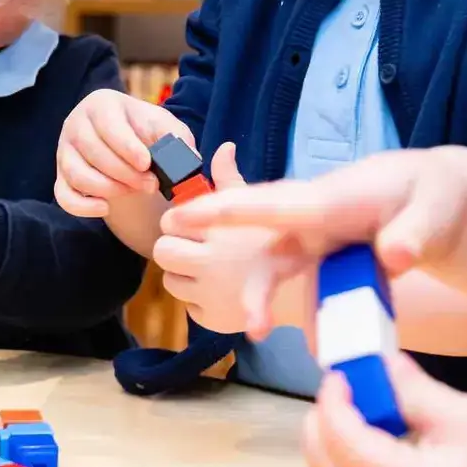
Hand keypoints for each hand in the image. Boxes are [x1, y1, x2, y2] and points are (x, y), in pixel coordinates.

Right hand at [55, 89, 193, 217]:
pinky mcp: (60, 177)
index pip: (108, 126)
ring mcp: (65, 152)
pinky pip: (63, 196)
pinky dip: (82, 207)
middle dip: (124, 173)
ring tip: (134, 191)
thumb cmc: (146, 132)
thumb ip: (178, 139)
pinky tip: (105, 208)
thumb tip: (188, 158)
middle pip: (93, 151)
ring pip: (77, 174)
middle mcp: (76, 124)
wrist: (130, 147)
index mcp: (101, 104)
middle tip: (151, 185)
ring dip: (108, 188)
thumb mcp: (166, 128)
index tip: (146, 163)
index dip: (127, 146)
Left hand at [151, 144, 287, 332]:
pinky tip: (222, 292)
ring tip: (211, 271)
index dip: (177, 224)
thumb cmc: (276, 239)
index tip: (191, 227)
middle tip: (194, 251)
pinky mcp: (212, 319)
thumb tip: (223, 148)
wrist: (304, 288)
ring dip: (184, 276)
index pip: (170, 223)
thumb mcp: (258, 204)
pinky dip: (200, 302)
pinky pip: (187, 306)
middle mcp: (212, 262)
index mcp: (218, 230)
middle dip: (174, 250)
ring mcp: (211, 294)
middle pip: (163, 253)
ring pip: (170, 282)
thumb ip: (231, 179)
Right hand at [160, 147, 466, 335]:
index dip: (225, 210)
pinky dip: (315, 318)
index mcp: (330, 201)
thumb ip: (415, 233)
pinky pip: (309, 290)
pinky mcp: (327, 263)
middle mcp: (313, 221)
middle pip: (268, 250)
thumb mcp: (435, 209)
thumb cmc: (433, 195)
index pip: (272, 205)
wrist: (435, 200)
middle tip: (251, 324)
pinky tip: (327, 344)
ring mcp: (317, 243)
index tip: (184, 216)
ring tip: (275, 339)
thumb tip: (393, 255)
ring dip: (269, 304)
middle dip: (253, 285)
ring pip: (281, 273)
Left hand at [305, 351, 466, 466]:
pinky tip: (346, 456)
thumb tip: (375, 362)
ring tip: (333, 422)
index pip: (347, 444)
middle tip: (332, 396)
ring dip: (321, 459)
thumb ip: (412, 391)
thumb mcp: (464, 415)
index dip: (334, 406)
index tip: (338, 376)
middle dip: (321, 431)